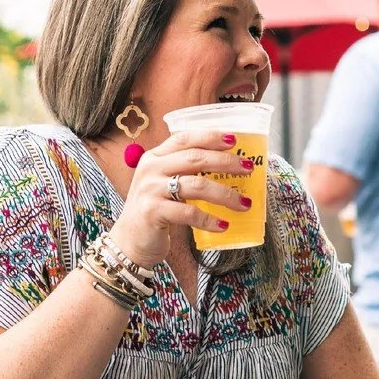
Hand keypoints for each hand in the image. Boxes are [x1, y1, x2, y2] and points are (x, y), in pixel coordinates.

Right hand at [108, 129, 253, 266]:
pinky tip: (223, 225)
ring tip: (244, 203)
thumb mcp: (164, 184)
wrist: (129, 241)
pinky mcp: (152, 212)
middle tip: (248, 168)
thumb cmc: (155, 211)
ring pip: (197, 185)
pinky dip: (209, 219)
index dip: (210, 137)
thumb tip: (228, 167)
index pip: (184, 138)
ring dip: (225, 194)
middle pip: (195, 158)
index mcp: (155, 157)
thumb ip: (185, 172)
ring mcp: (150, 189)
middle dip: (226, 162)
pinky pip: (189, 212)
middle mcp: (151, 169)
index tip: (234, 140)